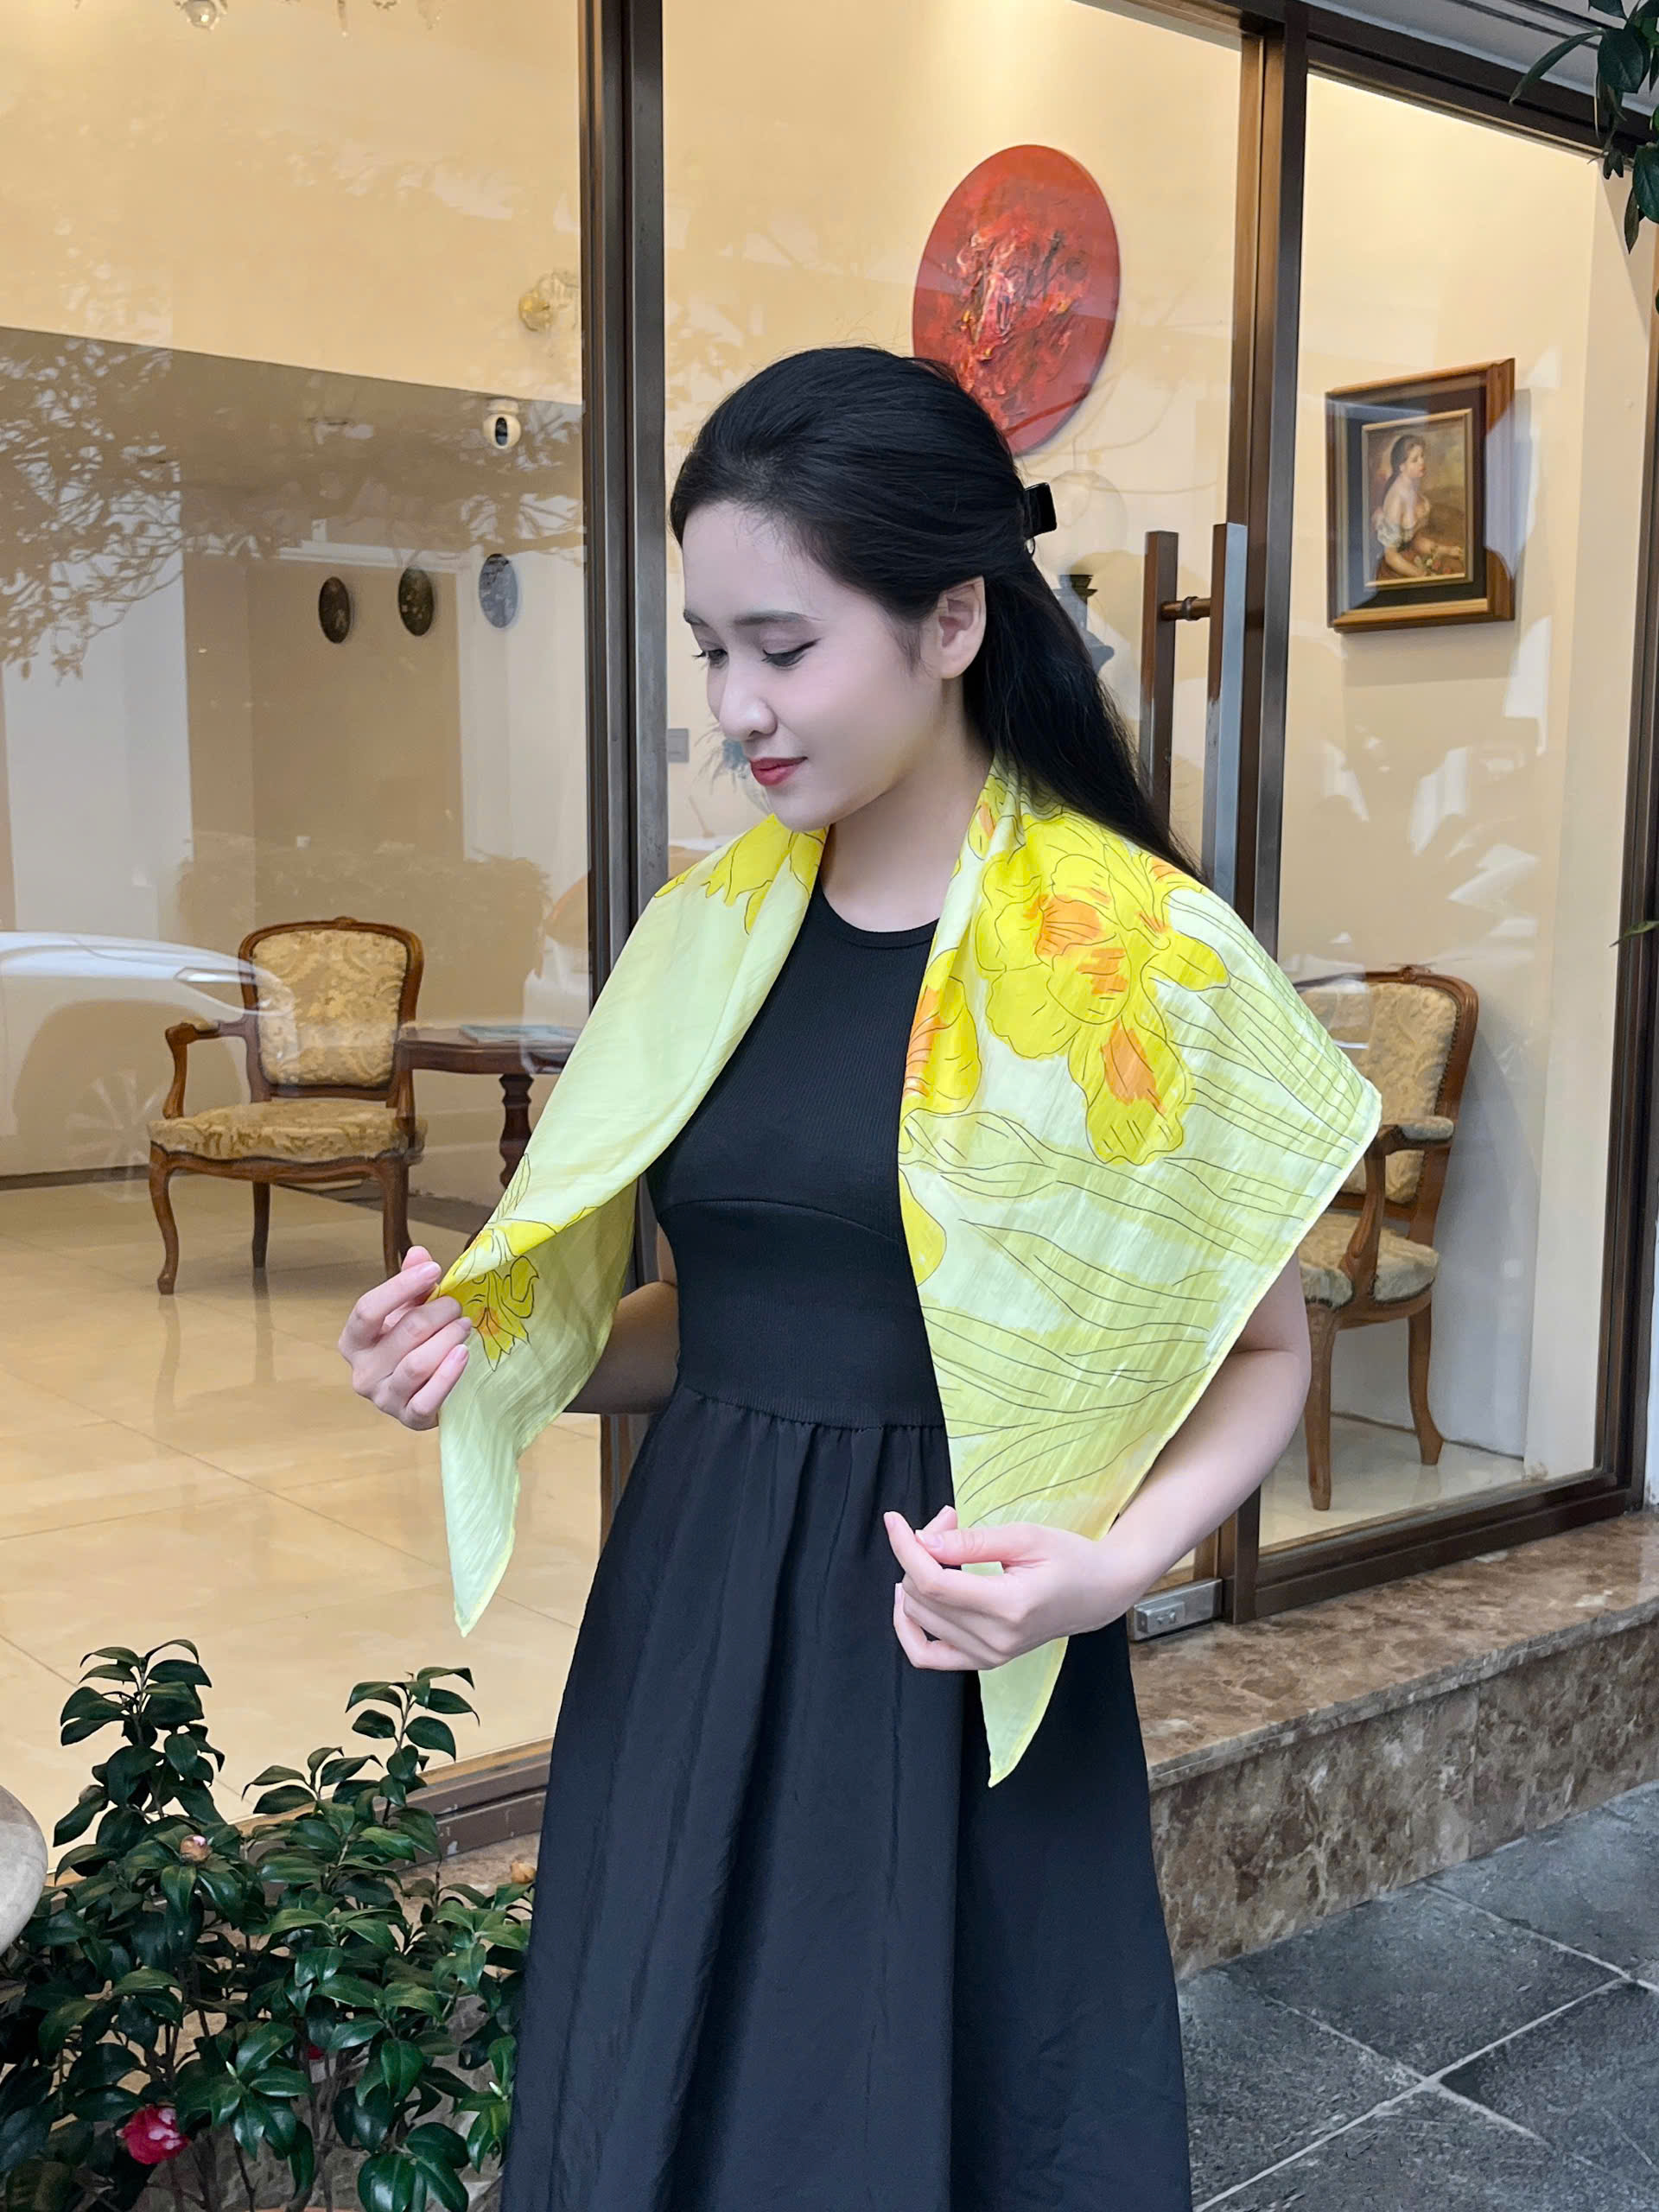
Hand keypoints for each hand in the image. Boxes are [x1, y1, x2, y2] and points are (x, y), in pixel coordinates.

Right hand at [338, 1247, 471, 1430]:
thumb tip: (419, 1254)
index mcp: (353, 1341)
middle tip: (457, 1305)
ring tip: (465, 1325)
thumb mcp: (406, 1312)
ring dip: (448, 1338)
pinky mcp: (409, 1418)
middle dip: (438, 1313)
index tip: (434, 1270)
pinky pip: (428, 1398)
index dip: (401, 1287)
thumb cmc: (410, 1346)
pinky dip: (449, 1374)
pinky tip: (464, 1354)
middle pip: (403, 1333)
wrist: (422, 1392)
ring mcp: (384, 1399)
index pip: (368, 1309)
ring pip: (417, 1364)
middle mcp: (362, 1372)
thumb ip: (410, 1284)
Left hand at [884, 1507, 1142, 1672]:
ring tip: (942, 1549)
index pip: (934, 1583)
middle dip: (918, 1553)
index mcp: (1009, 1606)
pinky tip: (908, 1599)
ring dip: (915, 1578)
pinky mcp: (983, 1662)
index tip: (894, 1520)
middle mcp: (995, 1639)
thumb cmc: (1068, 1558)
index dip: (906, 1548)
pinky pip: (926, 1656)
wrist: (1097, 1593)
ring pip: (918, 1619)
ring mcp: (988, 1656)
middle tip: (947, 1523)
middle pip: (922, 1598)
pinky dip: (908, 1627)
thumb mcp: (1025, 1537)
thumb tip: (922, 1541)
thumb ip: (972, 1541)